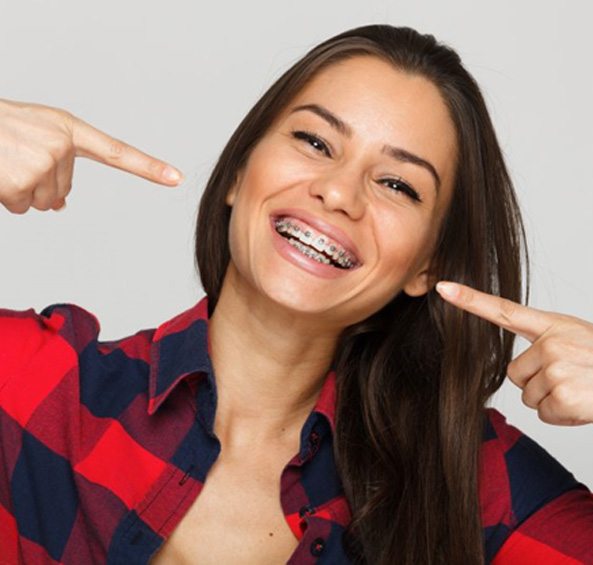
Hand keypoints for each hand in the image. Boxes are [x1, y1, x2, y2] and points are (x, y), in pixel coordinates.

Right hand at [0, 98, 183, 213]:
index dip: (148, 168)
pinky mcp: (23, 180)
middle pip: (63, 193)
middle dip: (38, 185)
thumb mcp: (33, 135)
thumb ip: (56, 163)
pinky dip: (6, 198)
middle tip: (14, 159)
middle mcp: (61, 144)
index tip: (176, 178)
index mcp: (68, 129)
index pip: (116, 152)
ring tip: (3, 163)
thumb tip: (62, 206)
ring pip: (44, 203)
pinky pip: (22, 206)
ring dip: (21, 192)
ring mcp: (44, 162)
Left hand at [436, 281, 592, 425]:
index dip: (470, 300)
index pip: (504, 310)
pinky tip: (586, 403)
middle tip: (574, 377)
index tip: (443, 288)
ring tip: (583, 388)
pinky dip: (565, 416)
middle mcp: (551, 343)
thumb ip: (547, 345)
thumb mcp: (579, 340)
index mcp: (553, 326)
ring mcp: (557, 368)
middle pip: (516, 374)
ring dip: (554, 400)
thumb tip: (520, 372)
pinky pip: (546, 414)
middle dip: (540, 383)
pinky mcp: (564, 395)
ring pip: (529, 396)